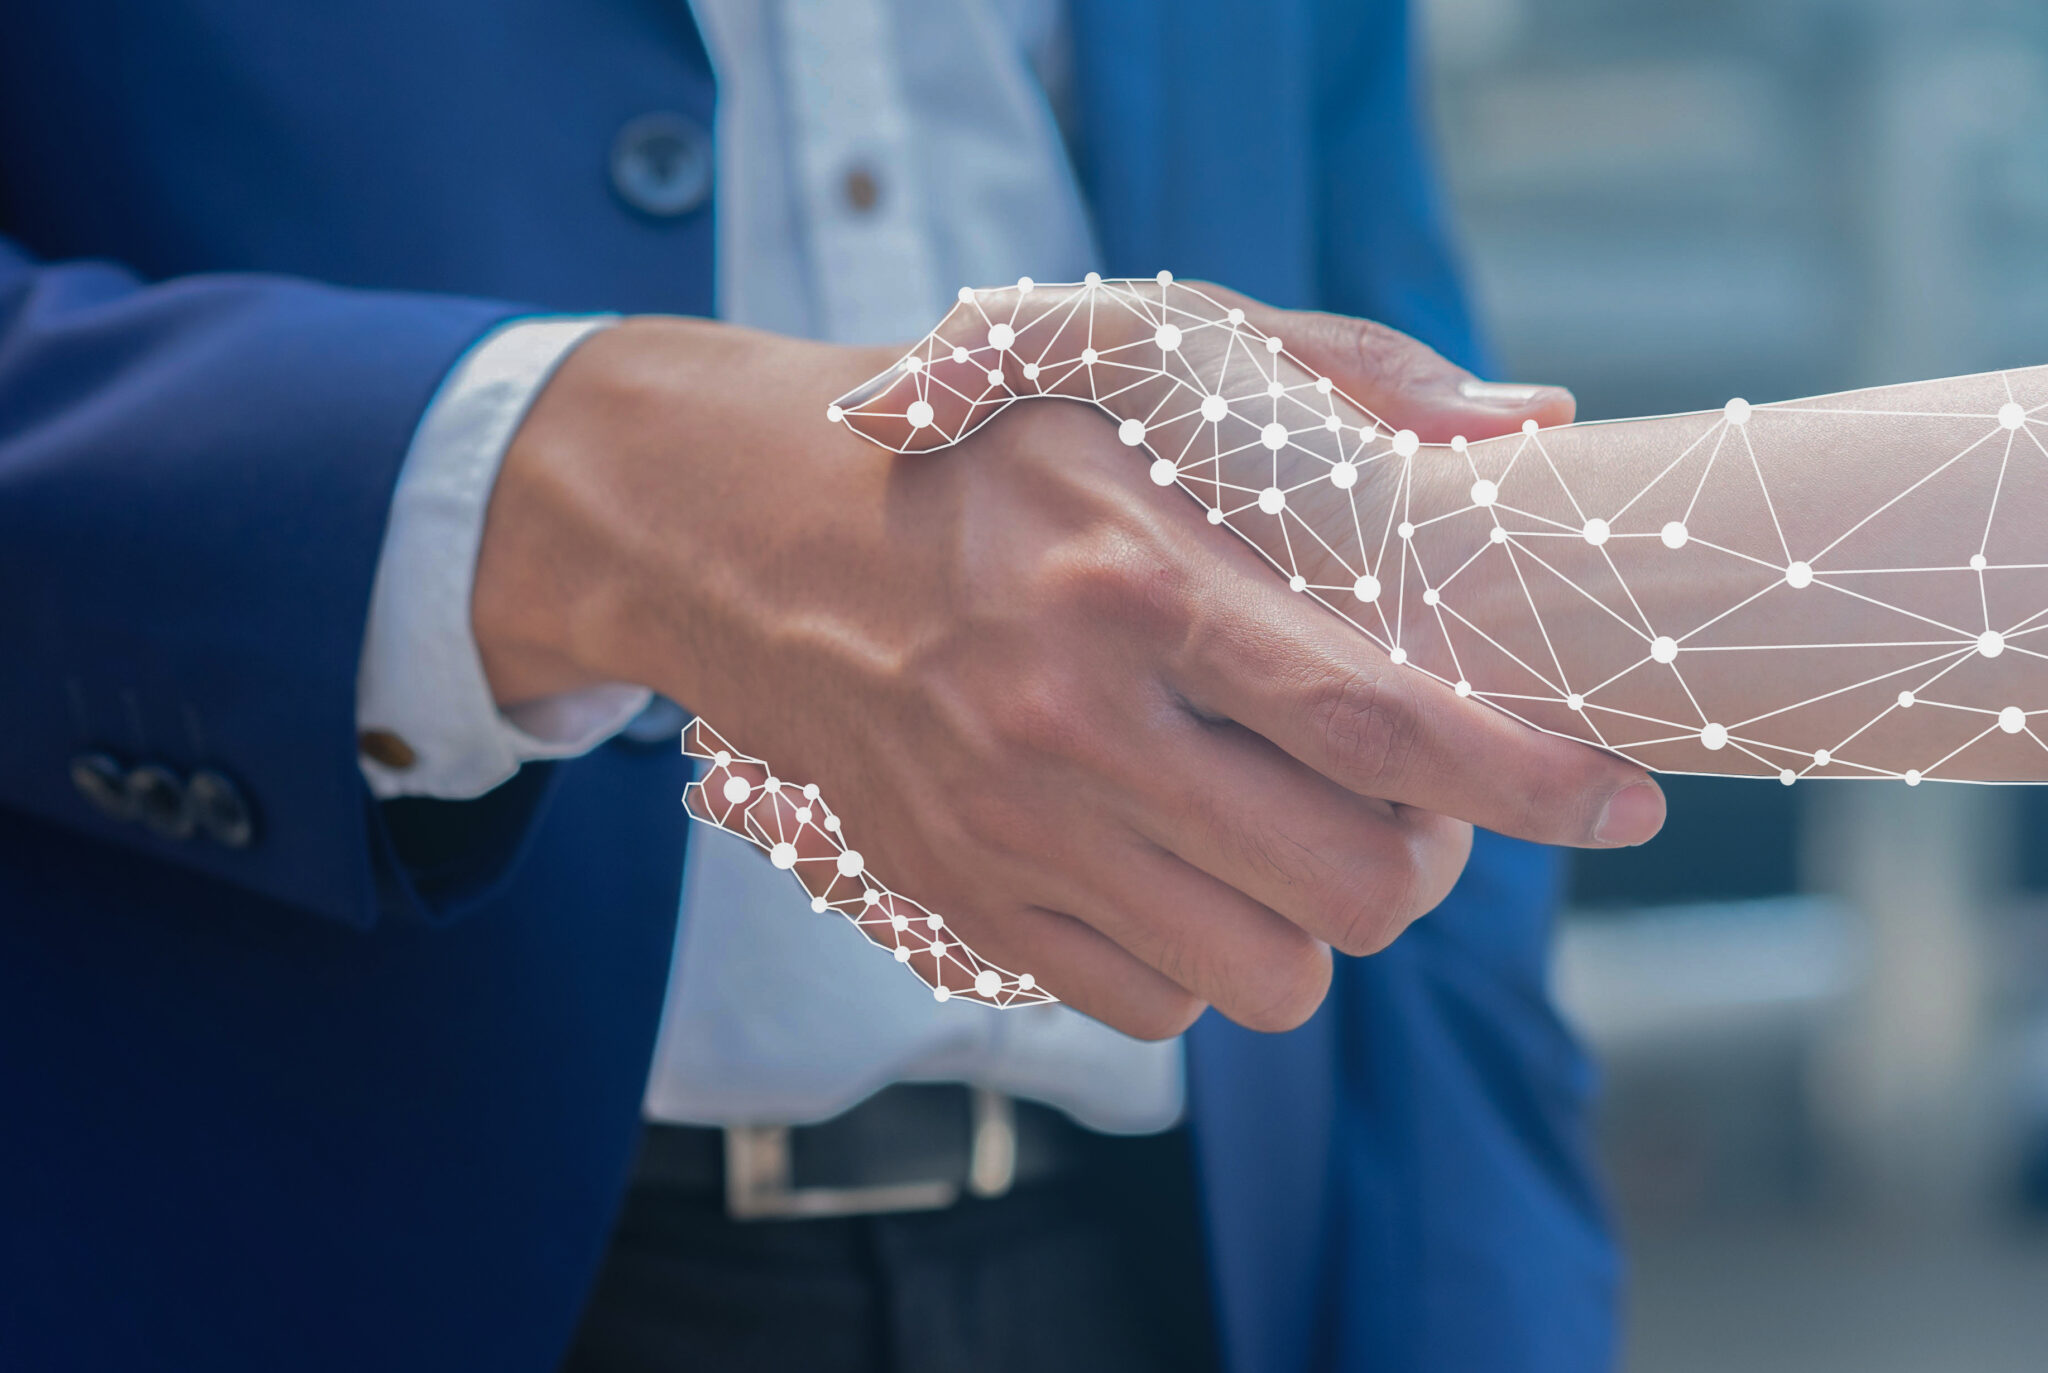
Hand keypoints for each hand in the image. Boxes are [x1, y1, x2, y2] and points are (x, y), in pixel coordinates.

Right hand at [472, 297, 1664, 1038]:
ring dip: (1321, 921)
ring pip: (1267, 981)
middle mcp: (1068, 730)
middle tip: (1414, 800)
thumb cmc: (972, 442)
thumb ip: (1342, 382)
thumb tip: (1523, 425)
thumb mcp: (1138, 364)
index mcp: (1132, 584)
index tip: (1623, 801)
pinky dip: (1208, 956)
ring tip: (1295, 834)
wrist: (747, 535)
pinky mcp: (966, 904)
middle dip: (1430, 860)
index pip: (1380, 726)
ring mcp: (1010, 838)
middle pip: (1352, 890)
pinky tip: (1185, 860)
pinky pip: (1155, 1011)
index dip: (1530, 780)